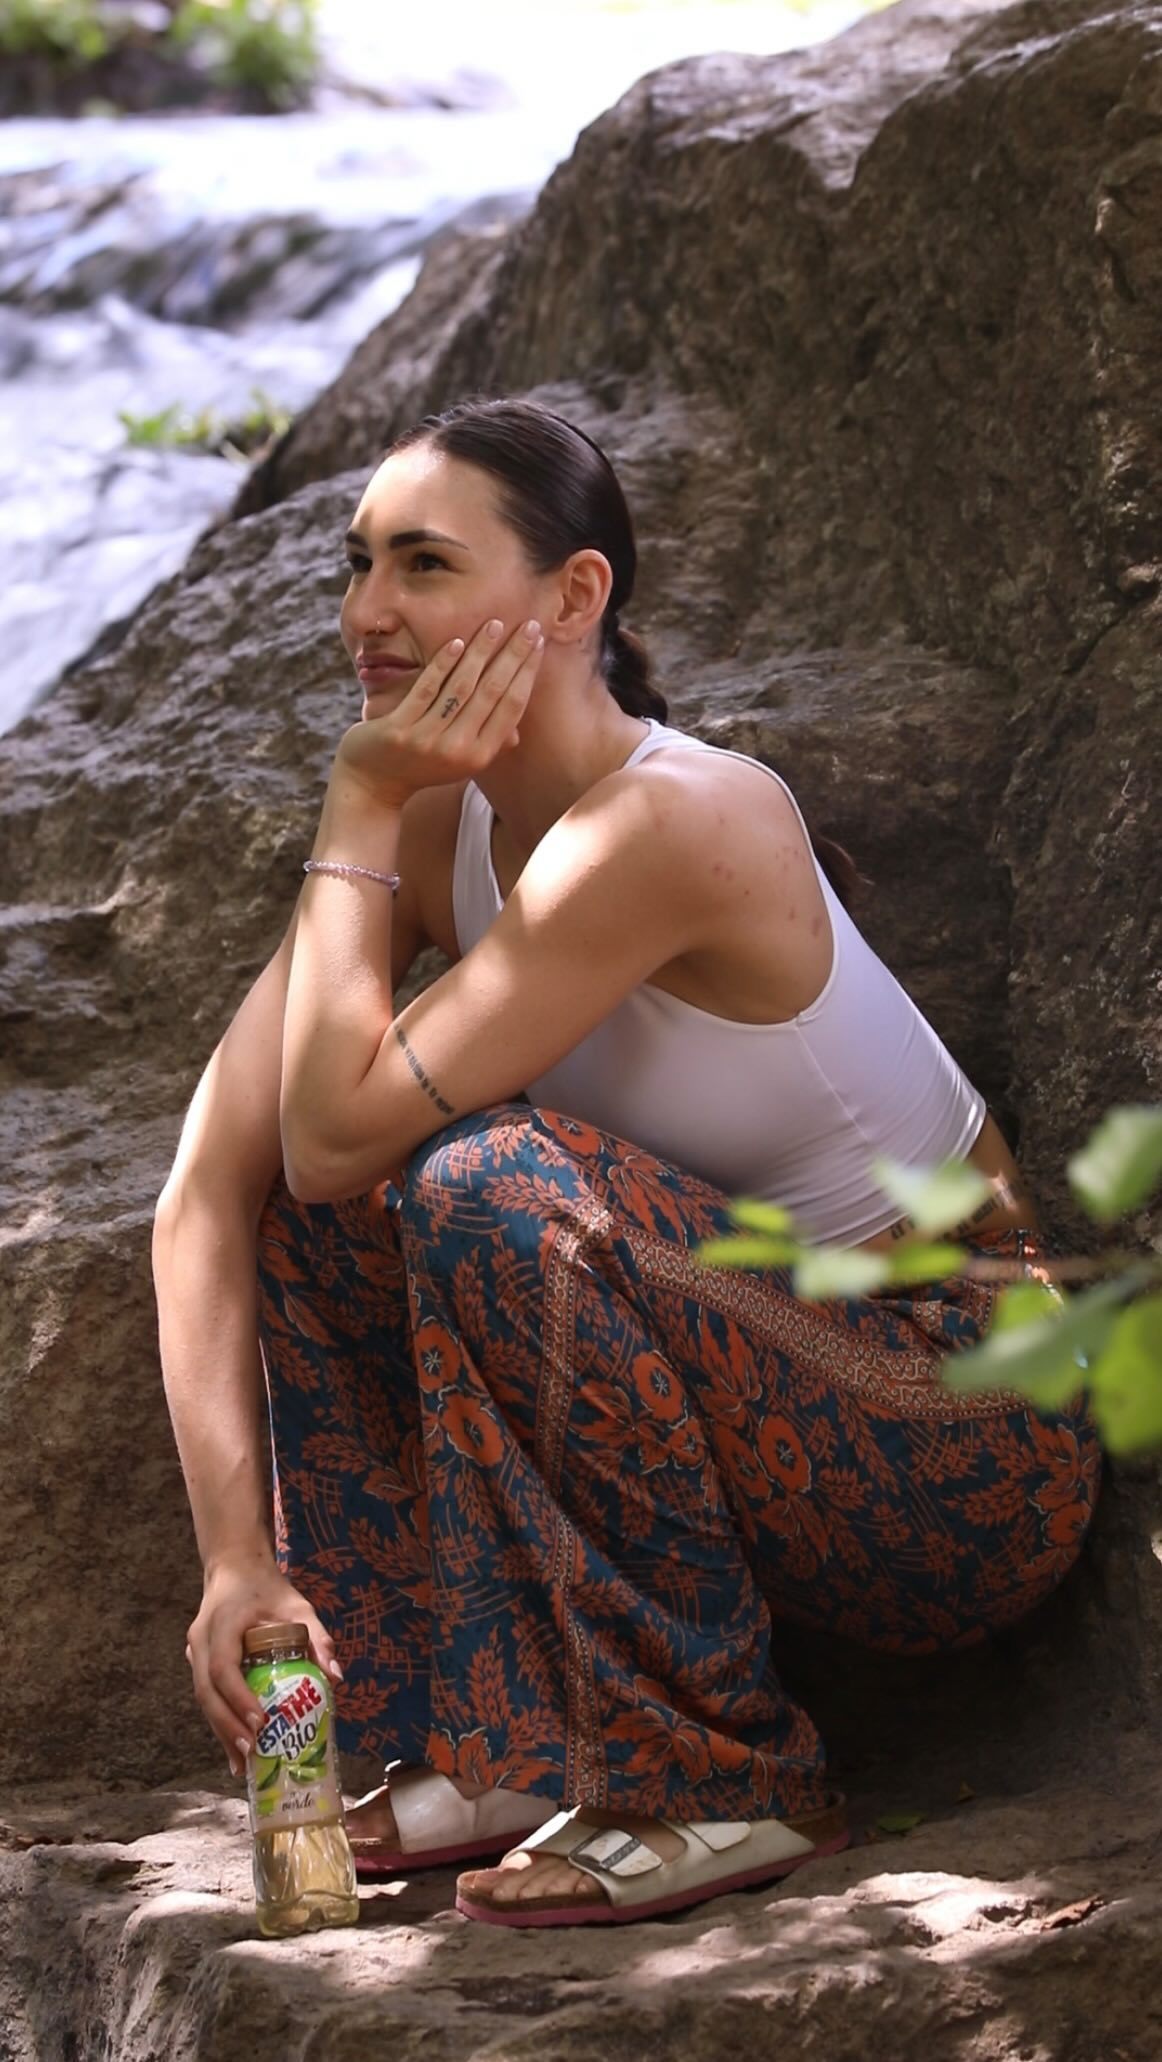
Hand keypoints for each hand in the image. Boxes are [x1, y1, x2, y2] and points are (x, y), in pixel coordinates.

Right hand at [186, 1551, 341, 1776]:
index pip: (224, 1666)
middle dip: (226, 1726)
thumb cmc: (268, 1588)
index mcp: (223, 1622)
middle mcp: (201, 1638)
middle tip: (250, 1754)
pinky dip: (219, 1721)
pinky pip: (206, 1694)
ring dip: (221, 1731)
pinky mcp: (197, 1660)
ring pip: (203, 1697)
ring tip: (242, 1763)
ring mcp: (195, 1650)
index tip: (259, 1723)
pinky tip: (234, 1747)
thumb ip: (318, 1637)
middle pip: (207, 1691)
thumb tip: (336, 1678)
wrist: (235, 1567)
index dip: (239, 1698)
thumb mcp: (298, 1606)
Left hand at [334, 614, 544, 806]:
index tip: (538, 643)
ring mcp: (428, 739)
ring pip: (461, 686)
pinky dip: (442, 664)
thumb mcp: (460, 760)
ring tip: (493, 625)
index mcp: (480, 756)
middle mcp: (458, 749)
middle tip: (528, 625)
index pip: (512, 707)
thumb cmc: (422, 766)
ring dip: (480, 652)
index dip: (527, 672)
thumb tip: (517, 733)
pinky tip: (456, 642)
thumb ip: (486, 744)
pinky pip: (426, 689)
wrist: (373, 784)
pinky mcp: (400, 729)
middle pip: (493, 692)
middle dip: (513, 655)